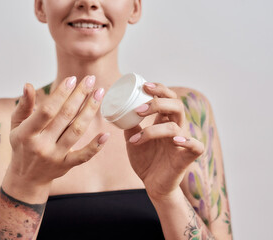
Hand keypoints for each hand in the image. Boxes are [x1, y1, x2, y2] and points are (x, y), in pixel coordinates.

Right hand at [4, 76, 108, 198]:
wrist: (26, 178)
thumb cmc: (22, 146)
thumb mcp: (16, 126)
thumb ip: (23, 106)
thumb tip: (29, 85)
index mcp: (27, 133)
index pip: (47, 110)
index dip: (60, 93)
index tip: (72, 79)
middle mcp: (41, 145)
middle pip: (65, 117)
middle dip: (80, 96)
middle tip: (91, 79)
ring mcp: (55, 156)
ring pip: (76, 131)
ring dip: (90, 111)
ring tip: (99, 94)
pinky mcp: (66, 165)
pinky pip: (83, 156)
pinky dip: (95, 146)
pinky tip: (106, 134)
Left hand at [124, 82, 203, 200]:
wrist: (153, 185)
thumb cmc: (146, 160)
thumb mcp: (133, 140)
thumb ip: (130, 126)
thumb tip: (120, 111)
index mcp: (164, 121)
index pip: (167, 98)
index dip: (159, 89)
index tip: (144, 85)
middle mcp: (175, 128)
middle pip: (176, 105)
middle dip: (158, 102)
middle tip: (139, 108)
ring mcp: (181, 142)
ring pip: (175, 126)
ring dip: (153, 130)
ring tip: (135, 138)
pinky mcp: (186, 158)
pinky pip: (196, 146)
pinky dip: (188, 141)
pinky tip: (176, 140)